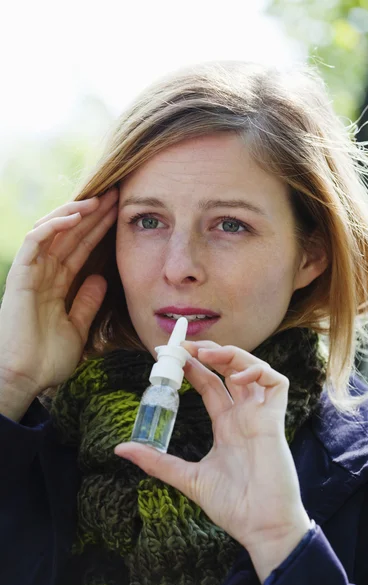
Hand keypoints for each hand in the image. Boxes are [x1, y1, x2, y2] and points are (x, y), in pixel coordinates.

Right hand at [0, 187, 117, 403]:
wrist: (26, 378)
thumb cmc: (47, 359)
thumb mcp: (77, 326)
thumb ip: (87, 302)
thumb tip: (100, 278)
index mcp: (56, 284)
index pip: (80, 248)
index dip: (99, 230)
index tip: (120, 214)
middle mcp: (44, 274)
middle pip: (70, 235)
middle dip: (93, 215)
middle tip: (116, 195)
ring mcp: (31, 273)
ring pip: (52, 231)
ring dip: (75, 213)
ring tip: (99, 200)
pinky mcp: (20, 276)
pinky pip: (35, 242)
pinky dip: (53, 227)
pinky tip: (74, 217)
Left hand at [114, 340, 309, 556]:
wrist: (260, 527)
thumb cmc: (232, 505)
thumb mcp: (187, 477)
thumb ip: (157, 461)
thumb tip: (121, 449)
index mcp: (226, 424)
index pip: (208, 384)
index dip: (191, 366)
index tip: (170, 354)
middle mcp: (243, 414)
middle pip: (228, 370)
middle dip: (207, 352)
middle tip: (183, 346)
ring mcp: (260, 415)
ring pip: (251, 369)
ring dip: (229, 355)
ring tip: (205, 354)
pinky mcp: (276, 419)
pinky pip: (276, 383)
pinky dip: (258, 371)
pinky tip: (236, 376)